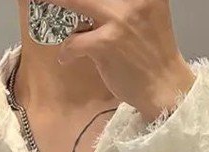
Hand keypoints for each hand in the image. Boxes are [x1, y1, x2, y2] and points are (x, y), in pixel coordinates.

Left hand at [56, 0, 195, 122]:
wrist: (165, 86)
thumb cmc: (152, 53)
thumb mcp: (145, 13)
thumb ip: (120, 4)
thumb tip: (86, 5)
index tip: (76, 0)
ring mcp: (120, 19)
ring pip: (74, 2)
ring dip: (56, 4)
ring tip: (43, 5)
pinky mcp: (107, 43)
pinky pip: (74, 41)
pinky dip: (67, 51)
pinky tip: (67, 57)